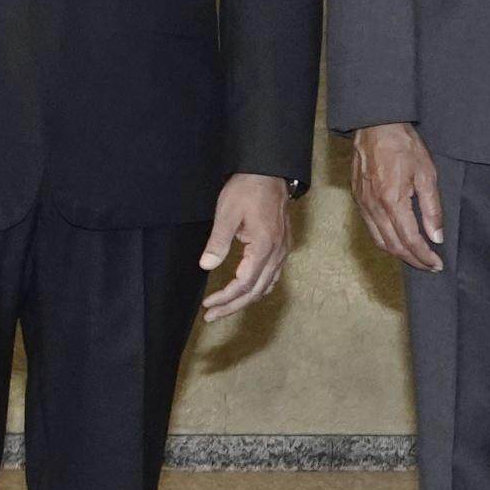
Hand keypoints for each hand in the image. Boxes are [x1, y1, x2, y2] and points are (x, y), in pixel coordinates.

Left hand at [198, 173, 293, 320]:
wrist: (268, 173)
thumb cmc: (246, 190)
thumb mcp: (226, 213)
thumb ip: (218, 241)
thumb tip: (206, 266)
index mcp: (264, 246)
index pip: (244, 283)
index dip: (226, 297)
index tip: (207, 305)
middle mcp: (278, 253)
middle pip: (256, 290)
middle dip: (233, 306)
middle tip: (211, 316)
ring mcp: (282, 251)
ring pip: (266, 286)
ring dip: (245, 300)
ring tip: (224, 308)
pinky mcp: (282, 247)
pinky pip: (272, 276)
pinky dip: (257, 288)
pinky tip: (244, 291)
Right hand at [353, 122, 442, 271]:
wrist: (375, 126)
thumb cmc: (403, 145)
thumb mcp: (427, 174)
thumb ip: (432, 208)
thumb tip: (436, 236)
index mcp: (393, 201)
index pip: (410, 240)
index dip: (424, 256)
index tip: (437, 264)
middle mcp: (374, 206)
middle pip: (393, 245)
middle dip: (412, 259)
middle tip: (429, 266)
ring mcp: (363, 203)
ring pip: (379, 240)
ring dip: (398, 253)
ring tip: (415, 257)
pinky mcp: (357, 198)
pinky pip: (370, 228)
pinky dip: (384, 240)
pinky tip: (397, 239)